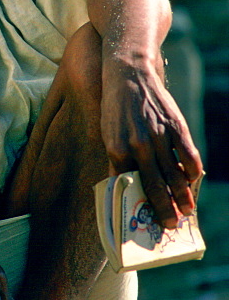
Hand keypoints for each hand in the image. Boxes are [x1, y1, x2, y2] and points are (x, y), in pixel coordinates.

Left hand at [100, 54, 203, 227]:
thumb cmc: (115, 107)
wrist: (128, 73)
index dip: (138, 205)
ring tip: (187, 211)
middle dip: (164, 209)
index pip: (129, 185)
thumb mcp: (107, 134)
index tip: (146, 222)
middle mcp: (138, 144)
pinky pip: (188, 155)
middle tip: (171, 225)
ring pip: (174, 175)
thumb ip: (117, 160)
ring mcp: (159, 135)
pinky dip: (192, 172)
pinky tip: (192, 181)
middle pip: (154, 185)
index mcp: (116, 148)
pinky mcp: (176, 126)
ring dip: (182, 196)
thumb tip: (123, 187)